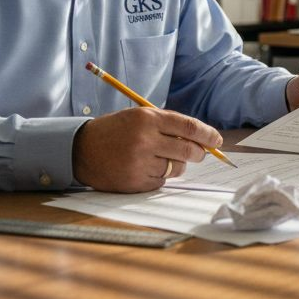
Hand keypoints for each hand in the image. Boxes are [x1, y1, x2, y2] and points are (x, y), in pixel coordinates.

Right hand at [72, 107, 223, 191]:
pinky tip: (143, 168)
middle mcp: (145, 139)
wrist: (81, 150)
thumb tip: (203, 140)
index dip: (208, 135)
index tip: (217, 140)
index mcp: (148, 119)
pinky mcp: (136, 181)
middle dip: (199, 153)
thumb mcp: (140, 118)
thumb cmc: (116, 131)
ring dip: (175, 165)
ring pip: (177, 168)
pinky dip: (159, 176)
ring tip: (159, 158)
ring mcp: (140, 162)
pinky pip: (162, 181)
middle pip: (189, 150)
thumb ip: (169, 126)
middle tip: (199, 153)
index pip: (189, 127)